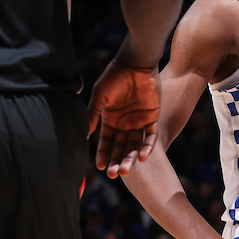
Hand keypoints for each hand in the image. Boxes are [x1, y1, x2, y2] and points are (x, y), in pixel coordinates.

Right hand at [88, 61, 159, 177]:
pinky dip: (148, 147)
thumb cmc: (115, 76)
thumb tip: (85, 134)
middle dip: (116, 161)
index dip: (103, 154)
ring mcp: (139, 121)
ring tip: (126, 170)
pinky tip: (143, 158)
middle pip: (120, 147)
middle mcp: (124, 123)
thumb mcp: (100, 96)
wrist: (135, 63)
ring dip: (131, 158)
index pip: (106, 141)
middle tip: (113, 174)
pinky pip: (150, 136)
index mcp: (110, 119)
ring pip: (135, 145)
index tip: (100, 167)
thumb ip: (93, 114)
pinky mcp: (152, 118)